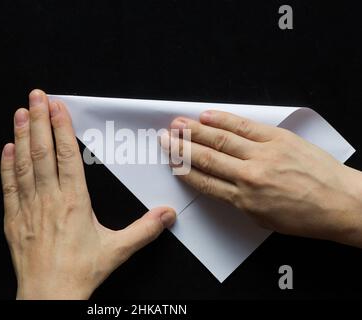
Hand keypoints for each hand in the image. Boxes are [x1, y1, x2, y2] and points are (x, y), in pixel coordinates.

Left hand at [0, 89, 175, 299]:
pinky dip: (7, 165)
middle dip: (39, 119)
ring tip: (21, 113)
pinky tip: (7, 149)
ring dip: (22, 135)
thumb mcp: (118, 249)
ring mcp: (28, 207)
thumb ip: (144, 229)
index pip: (66, 155)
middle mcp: (49, 198)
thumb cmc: (80, 272)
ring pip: (24, 163)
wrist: (49, 294)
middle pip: (42, 151)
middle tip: (36, 96)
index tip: (58, 107)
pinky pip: (9, 185)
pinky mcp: (14, 218)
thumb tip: (167, 216)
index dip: (61, 127)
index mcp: (74, 201)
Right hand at [161, 110, 361, 246]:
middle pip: (206, 158)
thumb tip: (219, 183)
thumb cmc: (306, 216)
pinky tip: (208, 116)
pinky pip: (244, 126)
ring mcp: (264, 154)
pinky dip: (224, 120)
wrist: (342, 203)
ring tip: (178, 123)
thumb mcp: (264, 219)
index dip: (184, 169)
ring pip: (221, 140)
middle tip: (165, 138)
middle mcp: (249, 176)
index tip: (172, 161)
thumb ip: (237, 201)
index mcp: (244, 200)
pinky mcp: (278, 139)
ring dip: (195, 131)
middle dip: (182, 147)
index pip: (204, 182)